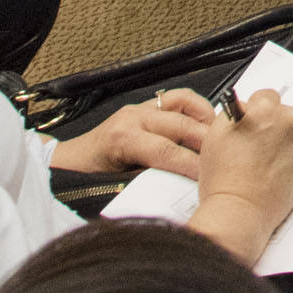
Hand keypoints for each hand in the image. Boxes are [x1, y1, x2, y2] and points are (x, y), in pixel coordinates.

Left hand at [50, 89, 221, 180]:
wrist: (66, 165)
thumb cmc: (84, 180)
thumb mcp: (114, 188)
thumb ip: (148, 186)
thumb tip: (178, 193)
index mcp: (123, 138)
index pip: (168, 151)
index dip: (193, 166)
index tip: (211, 179)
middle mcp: (133, 118)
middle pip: (182, 125)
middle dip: (207, 144)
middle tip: (226, 160)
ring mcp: (140, 109)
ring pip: (184, 104)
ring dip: (206, 121)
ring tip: (221, 140)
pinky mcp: (145, 108)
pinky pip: (178, 98)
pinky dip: (197, 108)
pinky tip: (208, 124)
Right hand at [185, 94, 292, 262]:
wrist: (240, 211)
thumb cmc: (225, 179)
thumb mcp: (215, 134)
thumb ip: (234, 112)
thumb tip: (246, 107)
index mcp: (266, 109)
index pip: (265, 96)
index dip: (254, 112)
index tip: (250, 124)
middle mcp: (289, 120)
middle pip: (281, 114)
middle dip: (270, 126)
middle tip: (253, 147)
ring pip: (291, 133)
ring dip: (281, 141)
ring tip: (262, 163)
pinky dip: (289, 157)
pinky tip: (272, 171)